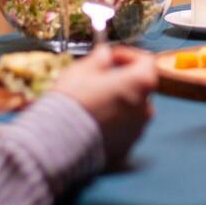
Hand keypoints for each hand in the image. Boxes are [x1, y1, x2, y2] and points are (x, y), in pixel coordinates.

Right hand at [52, 44, 157, 168]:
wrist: (59, 142)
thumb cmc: (73, 100)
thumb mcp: (83, 69)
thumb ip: (100, 58)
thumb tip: (106, 55)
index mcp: (140, 83)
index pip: (145, 61)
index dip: (127, 55)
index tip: (111, 57)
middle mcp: (145, 108)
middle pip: (139, 88)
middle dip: (122, 81)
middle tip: (99, 80)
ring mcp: (137, 131)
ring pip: (131, 111)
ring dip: (117, 104)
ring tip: (93, 103)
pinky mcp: (125, 149)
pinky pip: (122, 131)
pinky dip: (112, 124)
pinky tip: (92, 122)